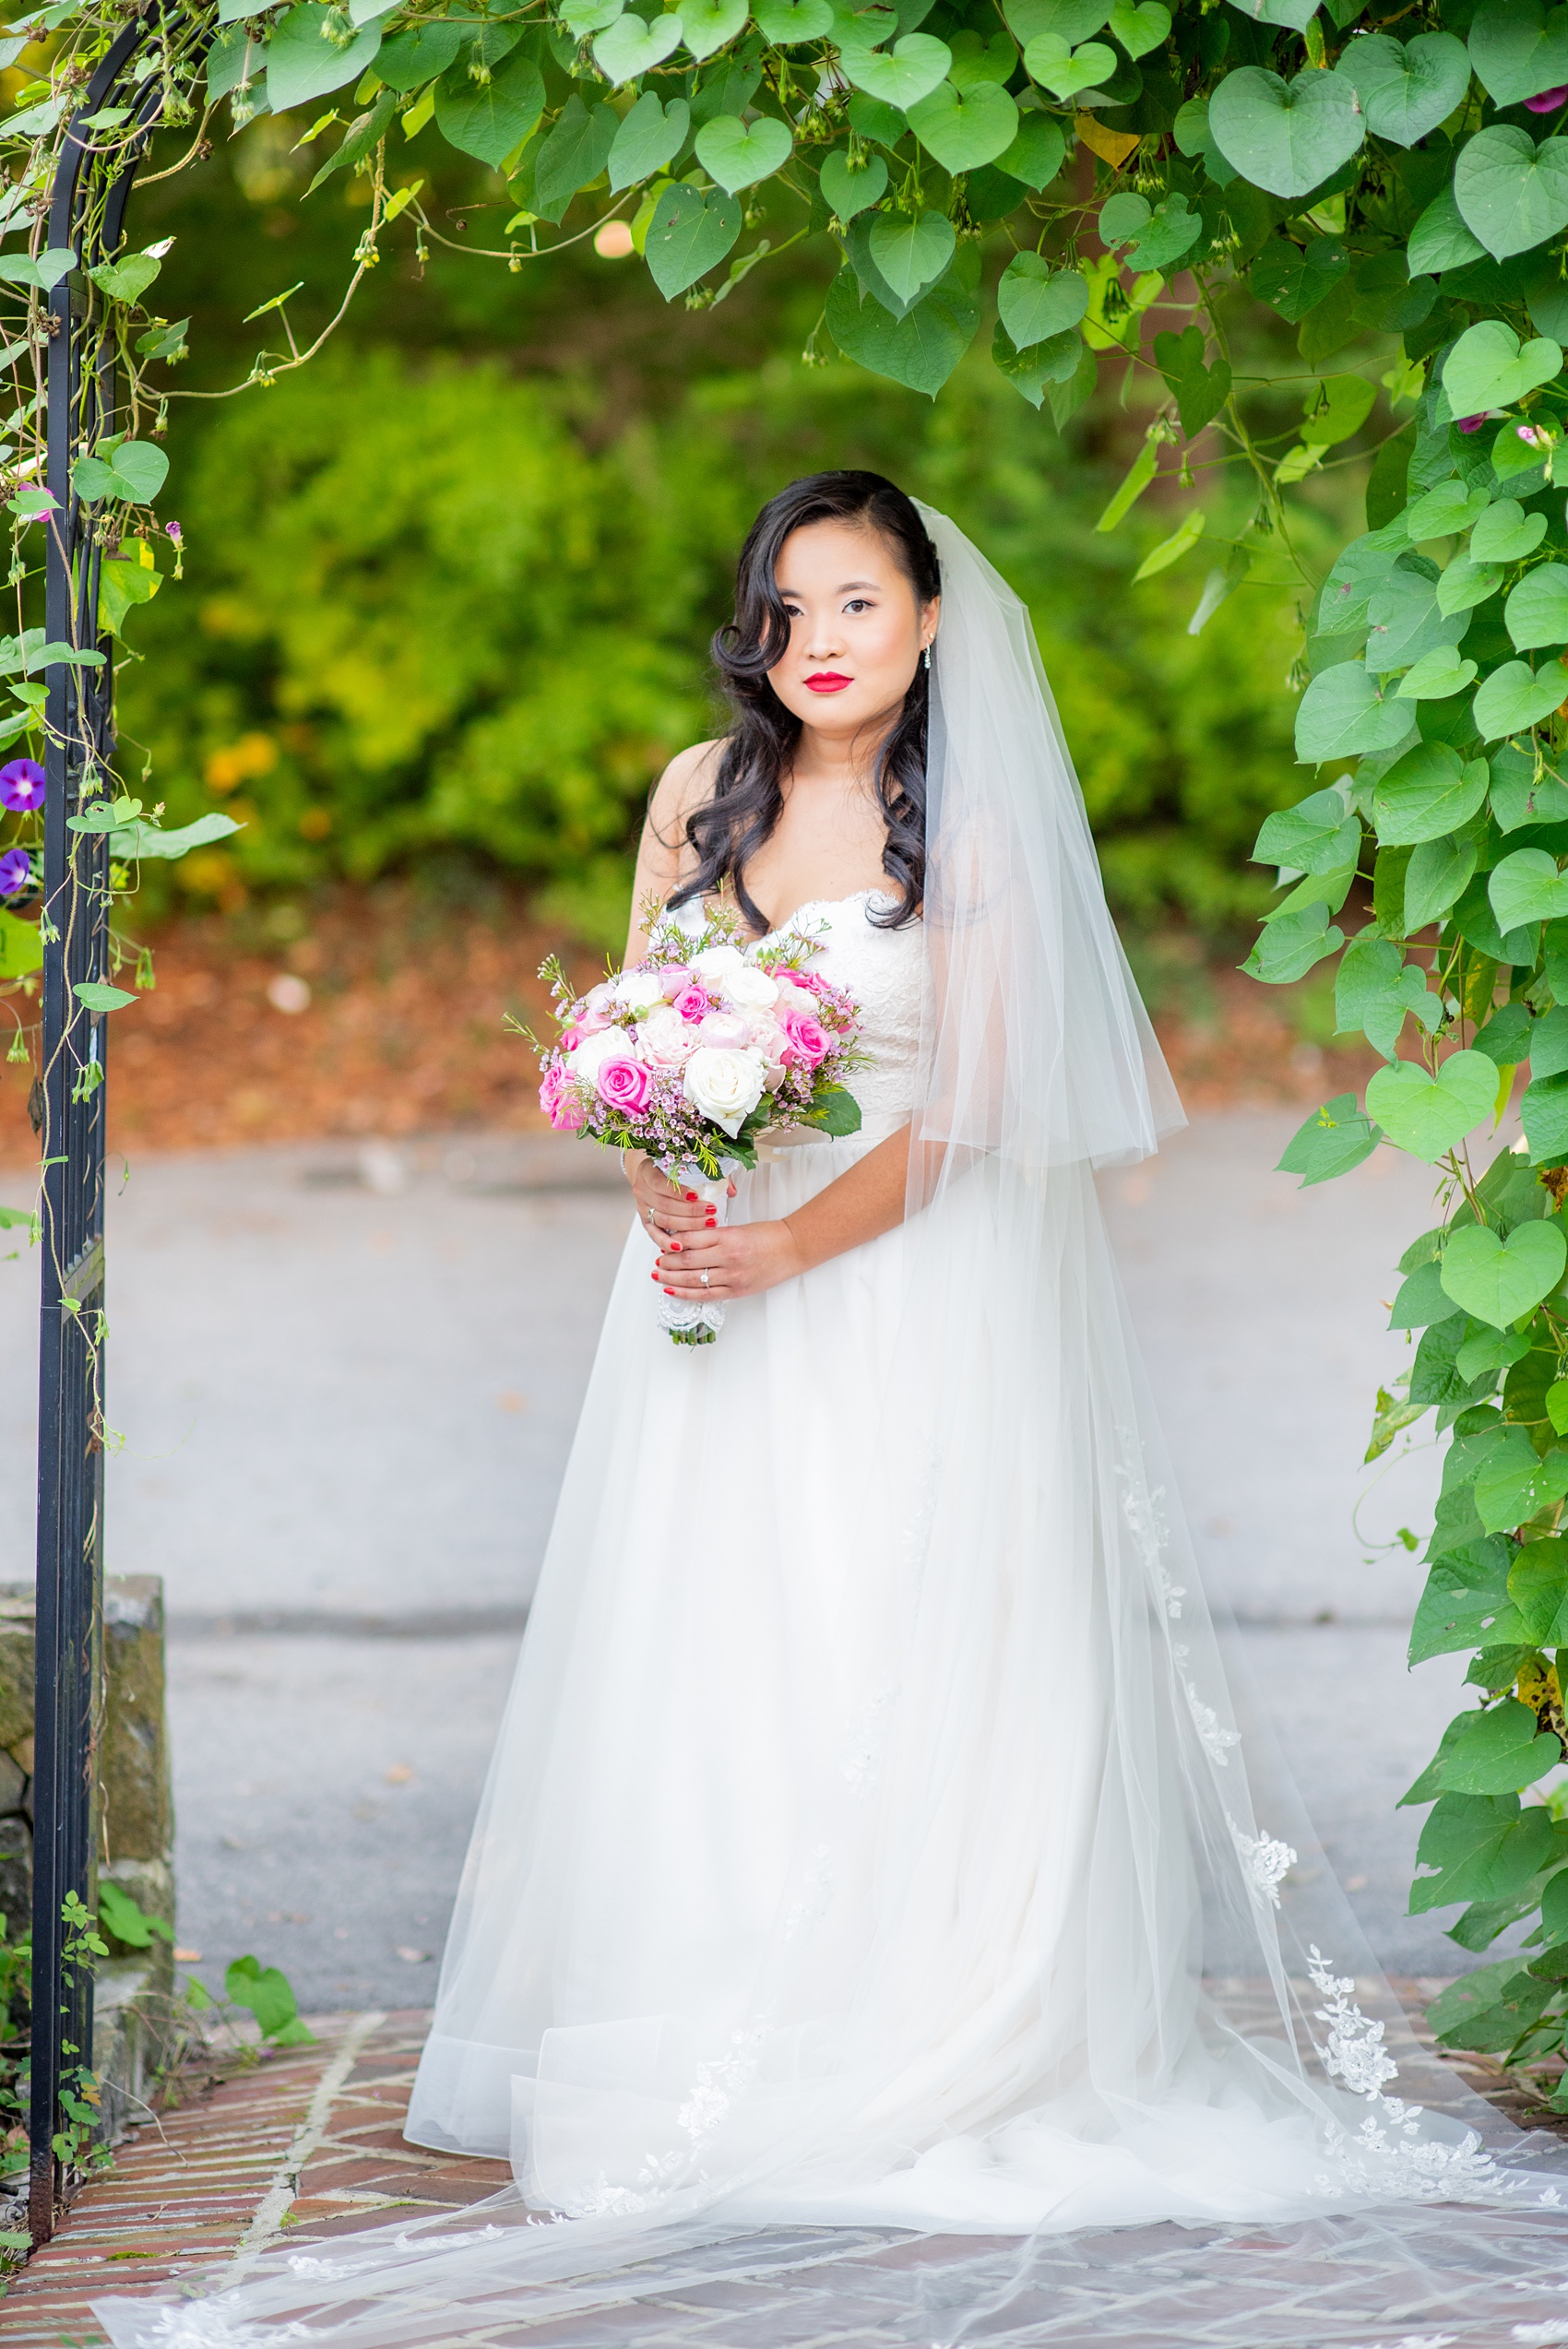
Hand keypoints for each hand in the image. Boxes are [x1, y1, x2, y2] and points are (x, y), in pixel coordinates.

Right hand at [627, 1154, 734, 1245]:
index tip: (696, 1196)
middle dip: (690, 1211)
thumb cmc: (672, 1171)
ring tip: (706, 1225)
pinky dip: (667, 1242)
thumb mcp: (688, 1165)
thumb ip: (709, 1173)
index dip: (678, 1192)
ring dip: (686, 1225)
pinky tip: (680, 1246)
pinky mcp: (646, 1222)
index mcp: (648, 1172)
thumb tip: (731, 1190)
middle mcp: (642, 1190)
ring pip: (663, 1220)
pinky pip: (655, 1235)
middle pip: (664, 1205)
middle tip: (711, 1212)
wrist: (654, 1176)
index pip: (661, 1183)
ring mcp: (643, 1208)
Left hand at [652, 1216, 806, 1303]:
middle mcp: (728, 1256)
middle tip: (657, 1261)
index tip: (663, 1243)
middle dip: (667, 1262)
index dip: (671, 1243)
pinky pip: (706, 1295)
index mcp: (727, 1236)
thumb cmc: (767, 1236)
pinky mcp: (737, 1290)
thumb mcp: (738, 1228)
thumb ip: (713, 1236)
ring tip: (658, 1276)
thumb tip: (685, 1242)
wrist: (793, 1248)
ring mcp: (732, 1276)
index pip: (690, 1239)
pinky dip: (686, 1294)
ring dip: (671, 1278)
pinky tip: (672, 1291)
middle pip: (687, 1260)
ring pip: (693, 1279)